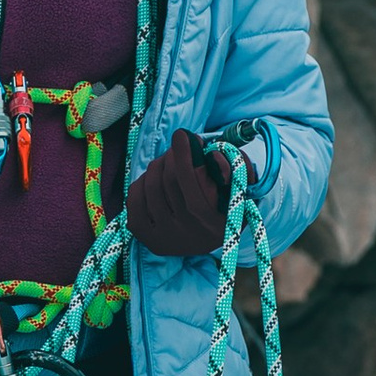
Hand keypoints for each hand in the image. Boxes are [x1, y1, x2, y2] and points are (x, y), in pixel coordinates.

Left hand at [125, 130, 233, 258]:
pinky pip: (134, 197)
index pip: (188, 180)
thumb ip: (237, 167)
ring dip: (157, 166)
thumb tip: (212, 155)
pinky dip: (142, 182)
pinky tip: (153, 181)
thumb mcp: (240, 190)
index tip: (181, 134)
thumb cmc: (224, 207)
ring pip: (149, 186)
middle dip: (169, 156)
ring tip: (166, 164)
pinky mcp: (144, 236)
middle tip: (175, 148)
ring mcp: (162, 237)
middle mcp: (185, 233)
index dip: (182, 153)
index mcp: (211, 222)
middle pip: (167, 180)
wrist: (203, 241)